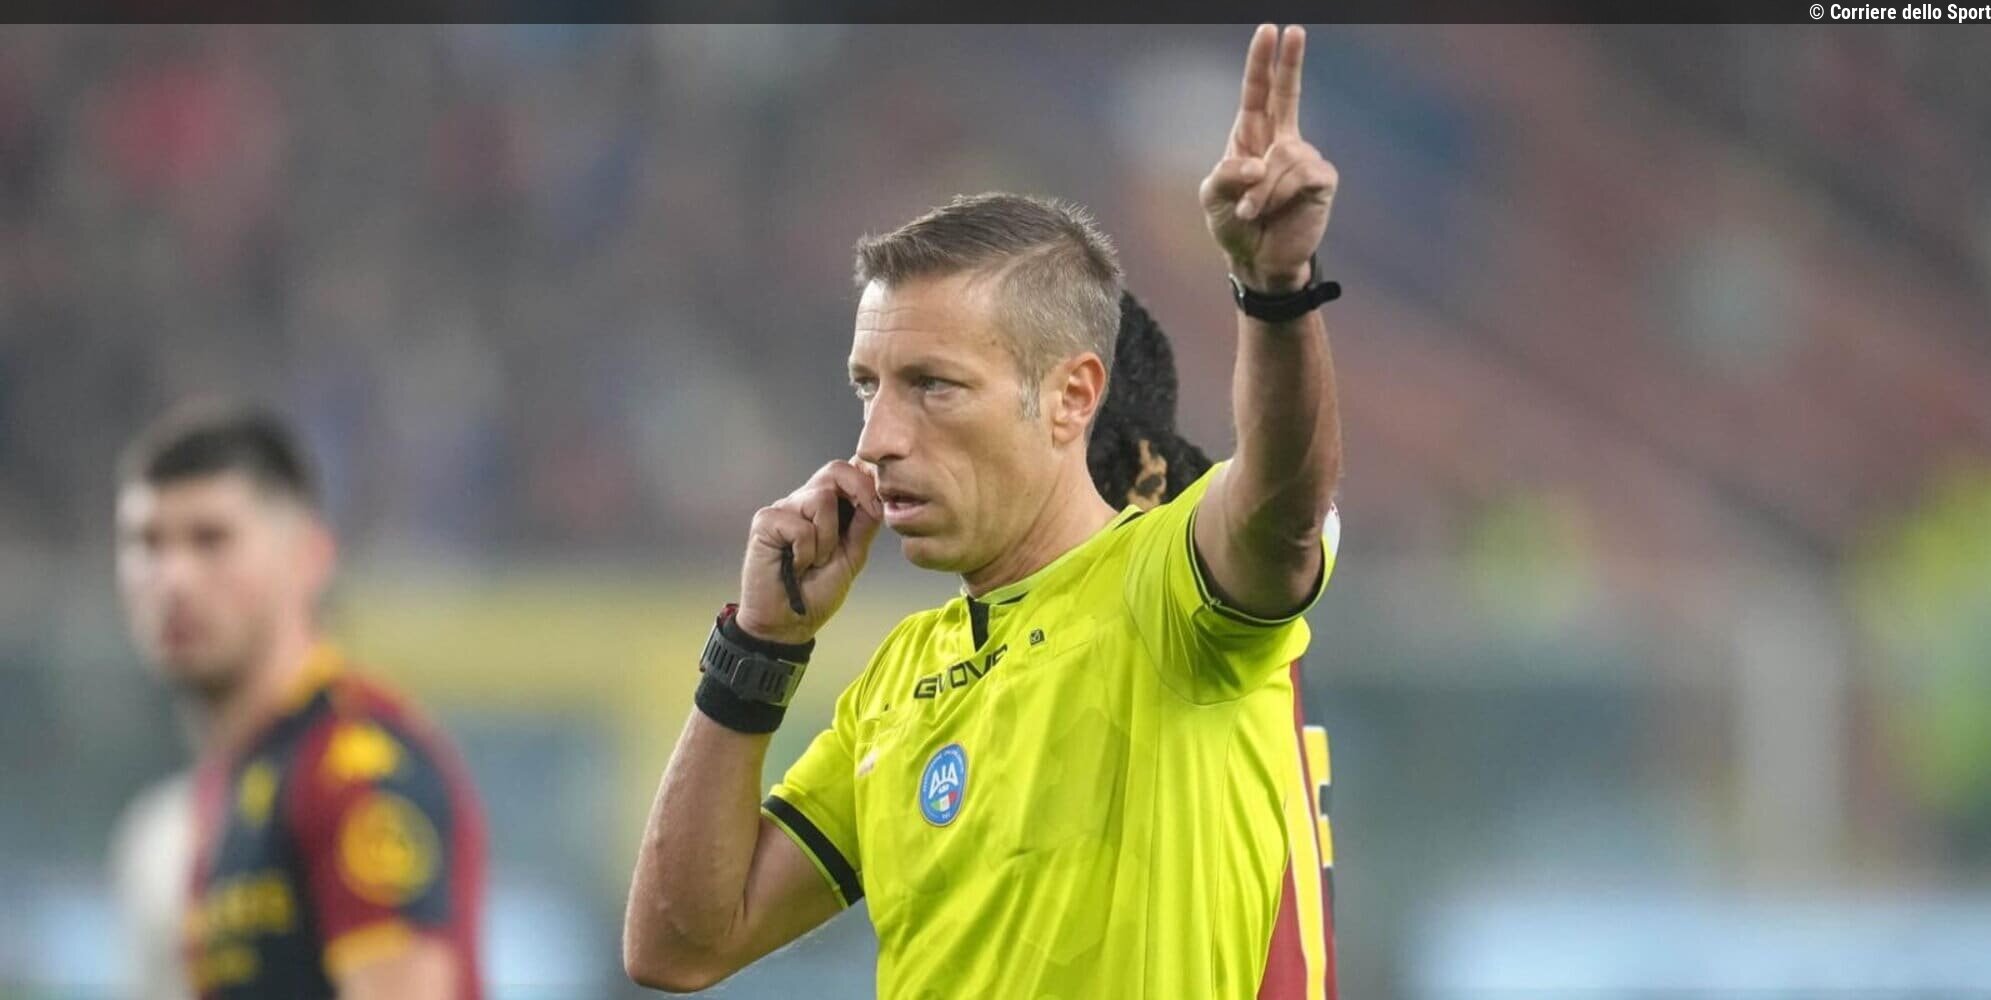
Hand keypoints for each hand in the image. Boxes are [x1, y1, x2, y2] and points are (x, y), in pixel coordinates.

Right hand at [736, 460, 883, 645]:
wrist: (789, 623)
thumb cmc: (818, 591)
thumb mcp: (853, 555)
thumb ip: (864, 524)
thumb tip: (880, 494)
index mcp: (825, 506)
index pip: (848, 472)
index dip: (868, 480)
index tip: (880, 506)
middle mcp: (802, 501)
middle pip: (835, 470)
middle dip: (858, 493)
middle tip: (861, 525)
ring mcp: (783, 509)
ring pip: (821, 499)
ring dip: (827, 538)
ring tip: (815, 561)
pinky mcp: (765, 522)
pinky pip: (800, 526)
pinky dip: (806, 551)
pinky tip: (796, 566)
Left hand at [1200, 24, 1337, 294]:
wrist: (1258, 262)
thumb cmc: (1234, 226)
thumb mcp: (1212, 198)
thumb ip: (1225, 174)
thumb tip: (1259, 164)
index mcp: (1252, 137)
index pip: (1259, 93)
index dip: (1263, 63)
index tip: (1269, 31)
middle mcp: (1282, 140)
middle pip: (1288, 93)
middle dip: (1290, 62)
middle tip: (1294, 30)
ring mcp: (1305, 158)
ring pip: (1282, 155)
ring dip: (1260, 190)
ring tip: (1252, 212)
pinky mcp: (1321, 180)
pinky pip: (1298, 175)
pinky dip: (1277, 196)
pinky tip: (1273, 212)